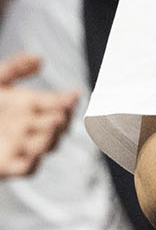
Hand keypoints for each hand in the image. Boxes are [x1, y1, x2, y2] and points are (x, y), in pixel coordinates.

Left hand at [0, 52, 77, 178]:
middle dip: (64, 119)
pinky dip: (33, 163)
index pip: (57, 103)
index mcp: (27, 106)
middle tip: (61, 112)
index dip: (67, 100)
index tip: (72, 94)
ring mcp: (20, 146)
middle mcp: (27, 126)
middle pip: (59, 126)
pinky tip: (34, 153)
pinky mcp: (8, 165)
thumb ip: (15, 68)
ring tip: (51, 125)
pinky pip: (27, 169)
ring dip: (51, 137)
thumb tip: (39, 59)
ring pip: (47, 145)